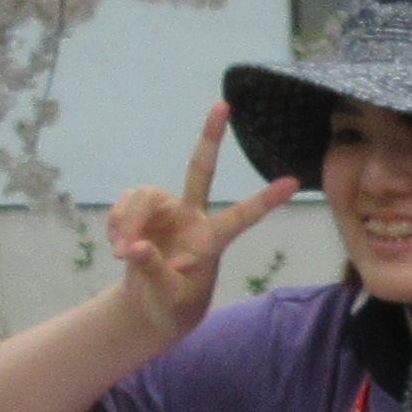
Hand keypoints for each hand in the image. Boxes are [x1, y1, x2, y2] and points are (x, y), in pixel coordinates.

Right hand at [102, 106, 294, 345]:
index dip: (266, 200)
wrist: (151, 307)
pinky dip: (116, 223)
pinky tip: (118, 246)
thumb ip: (153, 272)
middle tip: (223, 104)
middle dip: (211, 137)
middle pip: (200, 169)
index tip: (294, 183)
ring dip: (127, 220)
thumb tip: (135, 247)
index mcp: (212, 241)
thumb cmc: (172, 307)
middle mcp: (193, 217)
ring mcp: (167, 211)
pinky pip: (124, 204)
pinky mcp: (143, 211)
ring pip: (144, 194)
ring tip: (121, 252)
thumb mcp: (167, 298)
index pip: (243, 218)